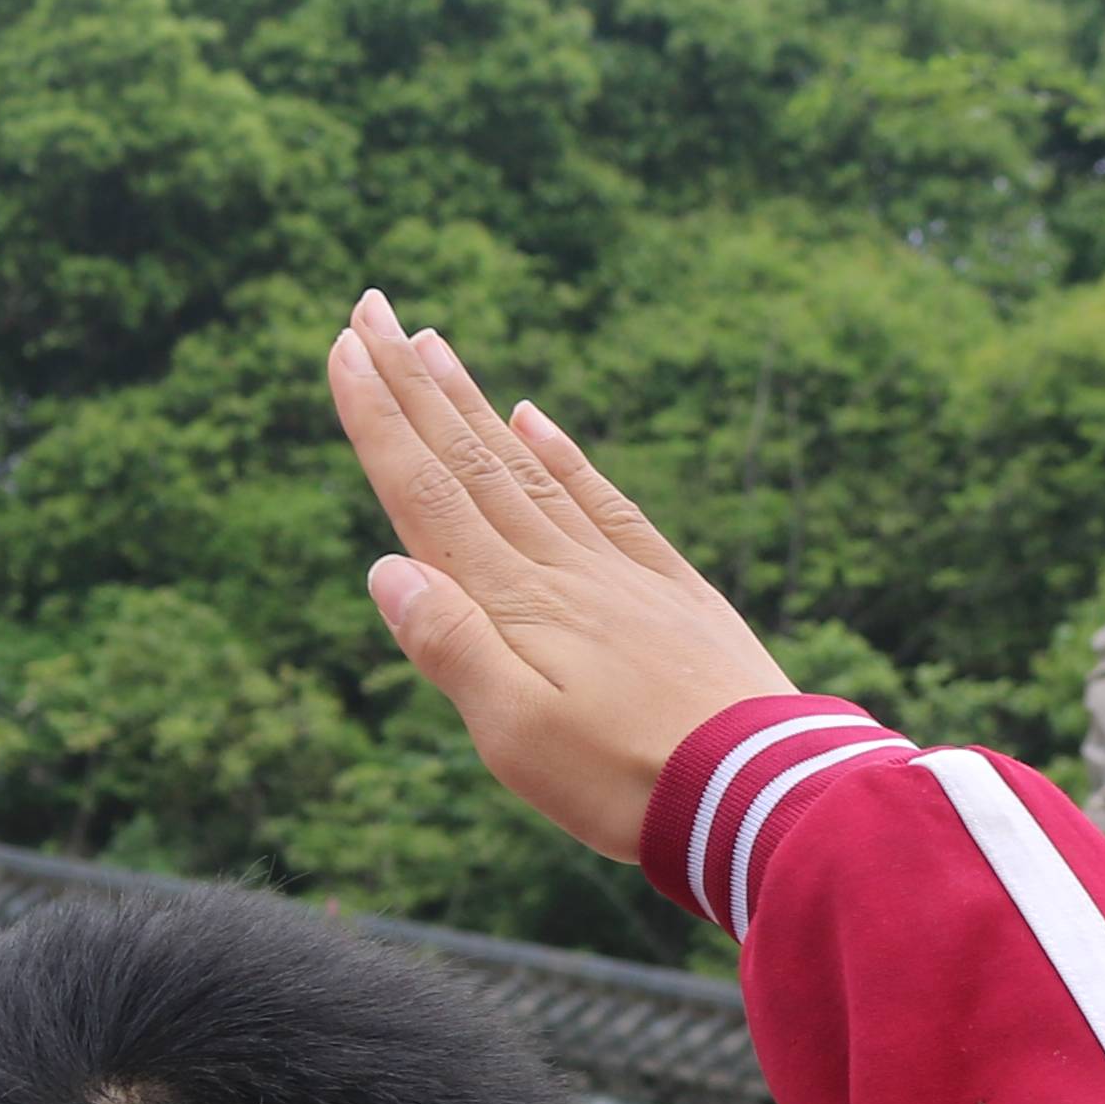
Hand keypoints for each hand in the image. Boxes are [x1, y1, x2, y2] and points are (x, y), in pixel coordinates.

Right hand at [328, 294, 789, 860]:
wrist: (759, 795)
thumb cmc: (626, 780)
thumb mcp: (516, 735)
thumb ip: (451, 647)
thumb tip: (386, 565)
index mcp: (513, 602)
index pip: (427, 494)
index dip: (381, 421)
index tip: (345, 348)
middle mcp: (561, 568)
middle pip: (471, 461)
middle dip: (414, 384)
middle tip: (372, 308)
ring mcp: (619, 572)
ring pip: (529, 468)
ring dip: (476, 405)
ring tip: (435, 344)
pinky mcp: (671, 591)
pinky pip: (604, 502)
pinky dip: (563, 454)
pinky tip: (536, 419)